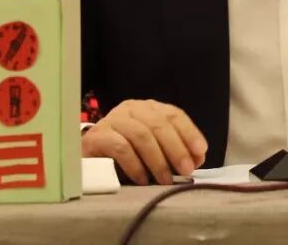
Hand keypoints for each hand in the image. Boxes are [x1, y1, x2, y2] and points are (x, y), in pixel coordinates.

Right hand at [82, 99, 207, 184]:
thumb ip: (175, 150)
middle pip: (158, 124)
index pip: (173, 114)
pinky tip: (143, 180)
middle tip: (186, 170)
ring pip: (141, 134)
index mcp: (148, 108)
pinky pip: (120, 147)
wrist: (86, 157)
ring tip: (165, 180)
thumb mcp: (153, 149)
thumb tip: (197, 158)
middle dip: (176, 148)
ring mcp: (112, 120)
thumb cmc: (124, 152)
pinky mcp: (97, 136)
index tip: (201, 152)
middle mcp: (131, 108)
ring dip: (157, 159)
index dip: (189, 132)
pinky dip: (135, 165)